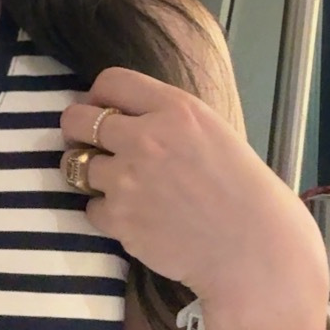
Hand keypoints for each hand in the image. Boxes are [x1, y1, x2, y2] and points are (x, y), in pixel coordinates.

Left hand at [59, 67, 329, 318]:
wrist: (253, 248)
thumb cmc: (241, 191)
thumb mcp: (212, 132)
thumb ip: (166, 118)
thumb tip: (121, 114)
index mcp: (175, 109)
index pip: (111, 81)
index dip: (99, 96)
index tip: (103, 111)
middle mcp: (145, 138)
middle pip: (76, 119)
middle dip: (77, 131)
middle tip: (91, 145)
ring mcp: (127, 180)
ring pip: (76, 166)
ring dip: (92, 175)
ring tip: (123, 187)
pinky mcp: (118, 218)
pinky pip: (90, 208)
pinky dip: (107, 214)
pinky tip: (137, 217)